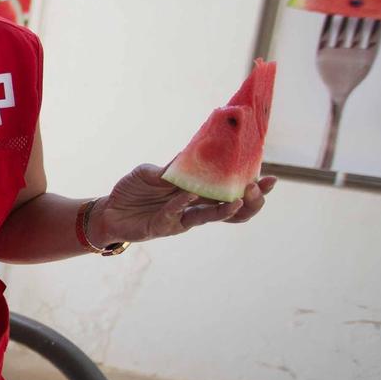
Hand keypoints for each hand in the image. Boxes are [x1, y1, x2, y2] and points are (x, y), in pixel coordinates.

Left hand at [93, 165, 277, 244]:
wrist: (108, 211)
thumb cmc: (132, 191)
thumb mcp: (150, 172)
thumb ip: (172, 167)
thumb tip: (192, 153)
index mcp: (197, 190)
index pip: (231, 188)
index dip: (252, 185)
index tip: (271, 177)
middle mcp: (195, 205)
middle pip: (232, 206)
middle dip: (249, 199)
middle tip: (256, 188)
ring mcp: (182, 218)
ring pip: (212, 216)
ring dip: (227, 208)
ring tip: (239, 199)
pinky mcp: (166, 226)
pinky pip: (178, 213)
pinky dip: (183, 202)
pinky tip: (188, 192)